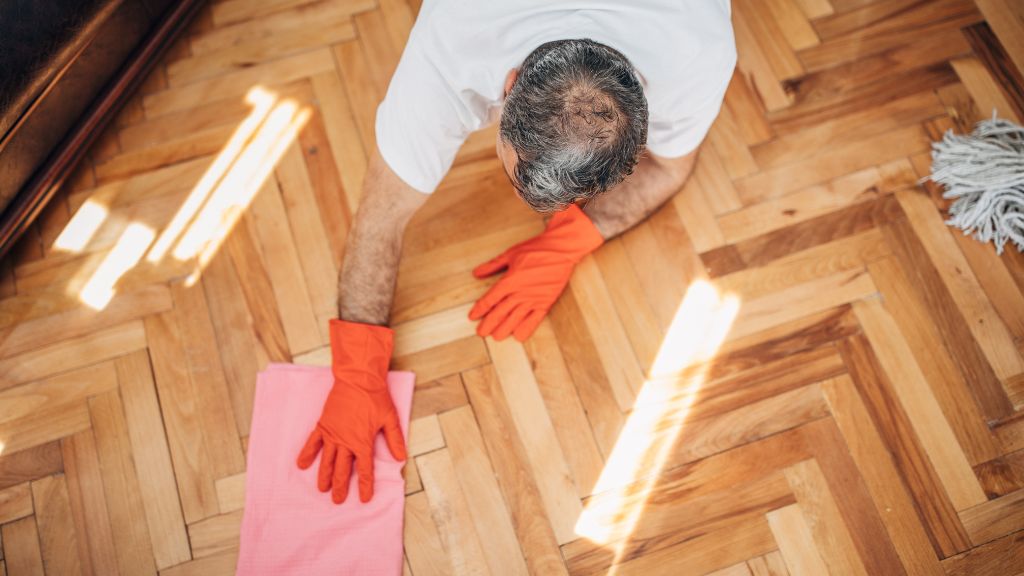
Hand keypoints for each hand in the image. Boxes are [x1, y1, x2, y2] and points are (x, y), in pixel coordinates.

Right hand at [296, 320, 406, 503]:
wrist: (358, 378)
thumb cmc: (376, 397)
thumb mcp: (390, 418)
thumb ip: (395, 439)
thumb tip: (401, 458)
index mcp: (363, 442)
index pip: (365, 470)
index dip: (366, 486)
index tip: (365, 499)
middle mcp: (346, 442)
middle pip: (343, 470)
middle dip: (341, 487)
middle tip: (338, 501)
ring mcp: (332, 434)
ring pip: (327, 461)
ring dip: (324, 476)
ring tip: (322, 490)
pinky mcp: (323, 425)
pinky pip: (313, 443)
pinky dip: (307, 454)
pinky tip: (301, 465)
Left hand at [470, 204, 603, 340]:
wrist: (562, 250)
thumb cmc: (535, 249)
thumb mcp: (510, 254)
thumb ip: (492, 265)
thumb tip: (476, 273)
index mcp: (510, 280)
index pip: (491, 298)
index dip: (480, 309)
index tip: (472, 316)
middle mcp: (520, 292)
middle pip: (501, 311)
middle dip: (489, 323)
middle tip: (481, 332)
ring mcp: (534, 298)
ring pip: (515, 318)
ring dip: (504, 329)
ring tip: (496, 337)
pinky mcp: (546, 302)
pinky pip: (535, 319)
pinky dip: (526, 328)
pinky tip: (519, 336)